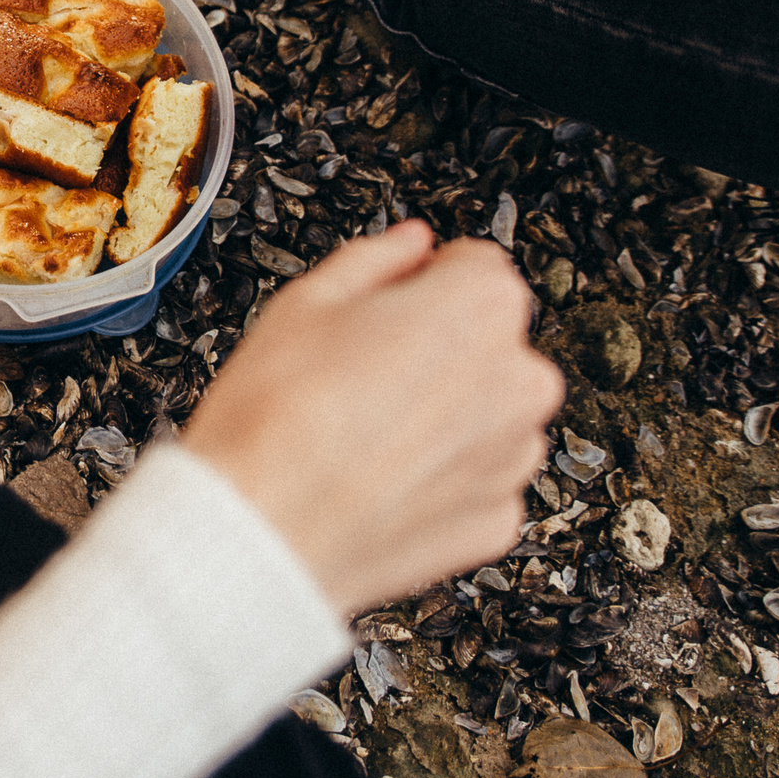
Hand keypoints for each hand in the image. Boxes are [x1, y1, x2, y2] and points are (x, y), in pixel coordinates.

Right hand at [182, 222, 563, 615]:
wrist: (261, 531)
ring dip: (446, 416)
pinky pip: (476, 480)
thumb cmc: (276, 418)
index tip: (391, 303)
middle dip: (441, 350)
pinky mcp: (497, 519)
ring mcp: (513, 456)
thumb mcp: (307, 300)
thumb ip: (376, 259)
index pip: (476, 266)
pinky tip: (380, 477)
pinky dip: (440, 478)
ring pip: (487, 414)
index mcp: (480, 307)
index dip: (423, 281)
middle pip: (489, 344)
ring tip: (366, 431)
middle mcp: (517, 380)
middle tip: (364, 372)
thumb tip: (407, 246)